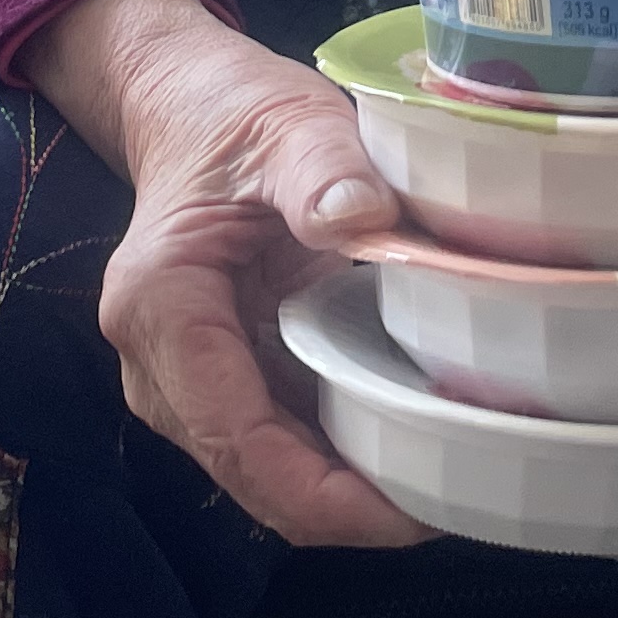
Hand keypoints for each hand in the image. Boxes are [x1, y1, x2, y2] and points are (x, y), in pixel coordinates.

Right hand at [20, 0, 427, 547]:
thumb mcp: (287, 122)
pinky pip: (284, 440)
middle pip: (253, 476)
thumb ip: (323, 167)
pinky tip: (417, 442)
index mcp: (161, 308)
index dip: (323, 496)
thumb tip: (362, 218)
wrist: (191, 103)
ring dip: (351, 489)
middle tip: (458, 496)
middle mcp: (159, 365)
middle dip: (349, 507)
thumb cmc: (233, 112)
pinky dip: (344, 455)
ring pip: (269, 472)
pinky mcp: (226, 378)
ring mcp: (189, 380)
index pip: (238, 439)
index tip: (412, 514)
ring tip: (453, 478)